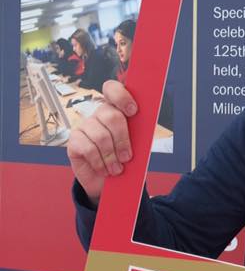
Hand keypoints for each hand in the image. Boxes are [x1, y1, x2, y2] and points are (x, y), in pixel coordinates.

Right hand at [66, 80, 137, 205]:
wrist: (105, 180)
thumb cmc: (121, 158)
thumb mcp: (133, 145)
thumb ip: (137, 134)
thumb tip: (144, 129)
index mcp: (116, 108)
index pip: (113, 90)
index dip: (122, 97)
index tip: (133, 111)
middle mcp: (98, 114)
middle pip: (111, 116)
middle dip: (122, 139)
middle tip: (127, 157)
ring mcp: (84, 125)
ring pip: (101, 136)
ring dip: (111, 157)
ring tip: (117, 169)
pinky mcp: (73, 141)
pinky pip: (88, 149)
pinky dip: (99, 163)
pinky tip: (104, 170)